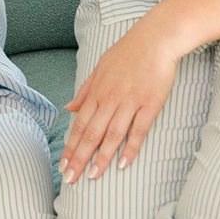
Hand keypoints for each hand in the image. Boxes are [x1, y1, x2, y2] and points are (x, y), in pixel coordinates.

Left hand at [64, 17, 182, 182]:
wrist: (155, 39)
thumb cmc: (127, 53)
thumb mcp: (99, 69)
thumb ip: (84, 91)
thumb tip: (69, 108)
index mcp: (96, 92)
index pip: (79, 125)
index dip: (70, 147)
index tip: (63, 165)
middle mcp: (109, 99)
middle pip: (91, 134)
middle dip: (79, 158)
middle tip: (71, 179)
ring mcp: (130, 102)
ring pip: (112, 135)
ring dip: (101, 158)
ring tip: (92, 177)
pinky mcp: (150, 104)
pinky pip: (138, 130)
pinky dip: (130, 148)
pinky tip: (123, 164)